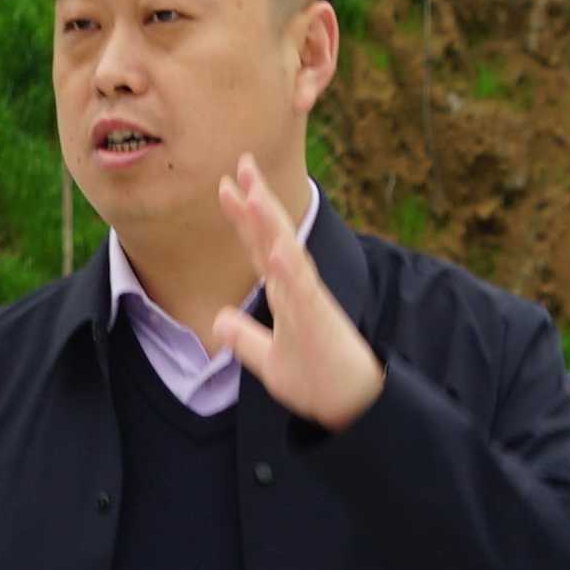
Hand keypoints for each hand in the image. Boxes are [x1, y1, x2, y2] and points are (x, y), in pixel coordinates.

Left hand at [202, 164, 381, 431]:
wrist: (350, 408)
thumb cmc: (316, 381)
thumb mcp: (268, 360)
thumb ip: (245, 337)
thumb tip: (219, 320)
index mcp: (285, 293)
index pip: (258, 247)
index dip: (242, 217)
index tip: (225, 186)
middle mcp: (297, 288)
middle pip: (272, 236)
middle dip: (256, 198)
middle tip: (240, 161)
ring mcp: (309, 301)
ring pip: (287, 252)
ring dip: (271, 221)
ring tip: (253, 190)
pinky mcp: (319, 321)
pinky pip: (302, 290)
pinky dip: (288, 266)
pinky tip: (275, 246)